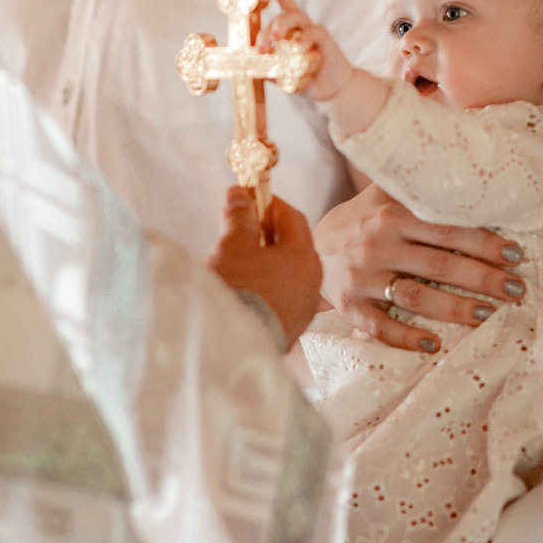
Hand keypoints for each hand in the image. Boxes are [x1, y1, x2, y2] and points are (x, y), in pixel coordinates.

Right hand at [209, 188, 323, 348]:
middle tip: (235, 230)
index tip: (247, 198)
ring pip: (283, 275)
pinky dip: (262, 287)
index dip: (269, 203)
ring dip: (261, 263)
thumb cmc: (238, 289)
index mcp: (305, 259)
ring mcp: (301, 311)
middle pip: (290, 248)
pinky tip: (239, 290)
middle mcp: (312, 285)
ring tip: (231, 262)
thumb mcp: (233, 245)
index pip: (293, 218)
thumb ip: (239, 217)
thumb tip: (240, 195)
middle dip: (262, 234)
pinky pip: (278, 298)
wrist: (231, 347)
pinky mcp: (288, 331)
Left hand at [261, 0, 350, 100]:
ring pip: (298, 17)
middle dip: (268, 29)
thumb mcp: (286, 78)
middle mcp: (302, 28)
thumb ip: (273, 72)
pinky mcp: (326, 41)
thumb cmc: (309, 80)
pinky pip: (316, 32)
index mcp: (291, 33)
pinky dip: (306, 38)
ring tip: (277, 38)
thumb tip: (257, 71)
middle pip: (283, 15)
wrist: (335, 89)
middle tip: (262, 48)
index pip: (284, 8)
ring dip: (283, 24)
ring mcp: (314, 33)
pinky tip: (300, 47)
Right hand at [312, 185, 524, 353]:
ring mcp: (363, 278)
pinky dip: (407, 338)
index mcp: (392, 214)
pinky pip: (380, 327)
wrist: (311, 245)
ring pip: (416, 298)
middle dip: (483, 278)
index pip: (448, 229)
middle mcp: (377, 245)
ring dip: (456, 308)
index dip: (484, 243)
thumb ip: (420, 187)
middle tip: (517, 290)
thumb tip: (472, 173)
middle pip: (440, 265)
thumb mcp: (386, 193)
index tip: (515, 255)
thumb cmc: (364, 218)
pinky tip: (435, 344)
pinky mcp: (350, 306)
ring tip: (489, 314)